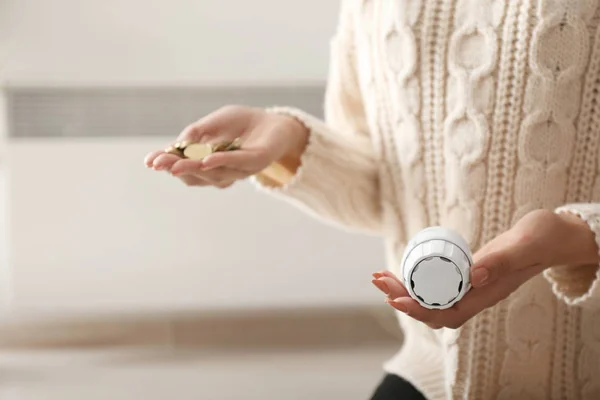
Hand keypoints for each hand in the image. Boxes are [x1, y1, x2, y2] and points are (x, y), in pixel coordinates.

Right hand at [144, 105, 308, 187]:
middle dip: (175, 168)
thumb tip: (178, 144)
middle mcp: (221, 171)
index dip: (166, 164)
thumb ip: (196, 133)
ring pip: (213, 173)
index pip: (183, 166)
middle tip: (159, 164)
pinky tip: (208, 159)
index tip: (149, 161)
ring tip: (176, 164)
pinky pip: (237, 162)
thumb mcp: (213, 123)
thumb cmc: (240, 123)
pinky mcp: (256, 161)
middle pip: (195, 175)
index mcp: (207, 162)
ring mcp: (239, 169)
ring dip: (194, 168)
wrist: (273, 122)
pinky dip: (222, 161)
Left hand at [371, 209, 597, 328]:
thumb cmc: (544, 238)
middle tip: (378, 281)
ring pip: (433, 297)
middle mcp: (478, 294)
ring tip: (380, 277)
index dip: (420, 309)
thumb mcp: (525, 244)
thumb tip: (474, 276)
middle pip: (433, 309)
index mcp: (489, 294)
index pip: (448, 314)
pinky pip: (438, 283)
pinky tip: (402, 271)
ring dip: (405, 290)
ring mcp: (473, 285)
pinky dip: (417, 279)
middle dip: (403, 299)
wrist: (554, 235)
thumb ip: (504, 259)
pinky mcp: (469, 273)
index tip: (396, 299)